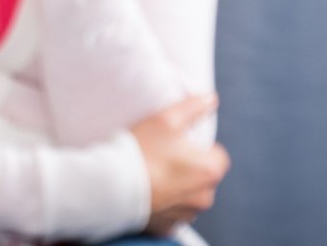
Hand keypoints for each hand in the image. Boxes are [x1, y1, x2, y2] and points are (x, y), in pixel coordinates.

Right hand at [132, 93, 230, 234]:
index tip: (175, 144)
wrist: (110, 186)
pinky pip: (171, 214)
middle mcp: (205, 196)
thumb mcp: (164, 119)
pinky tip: (145, 193)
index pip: (217, 155)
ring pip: (188, 196)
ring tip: (150, 175)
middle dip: (187, 169)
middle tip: (159, 158)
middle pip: (202, 177)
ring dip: (176, 188)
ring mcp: (187, 215)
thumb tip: (212, 99)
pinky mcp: (169, 227)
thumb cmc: (140, 150)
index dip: (197, 148)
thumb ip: (192, 107)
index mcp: (210, 170)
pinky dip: (162, 205)